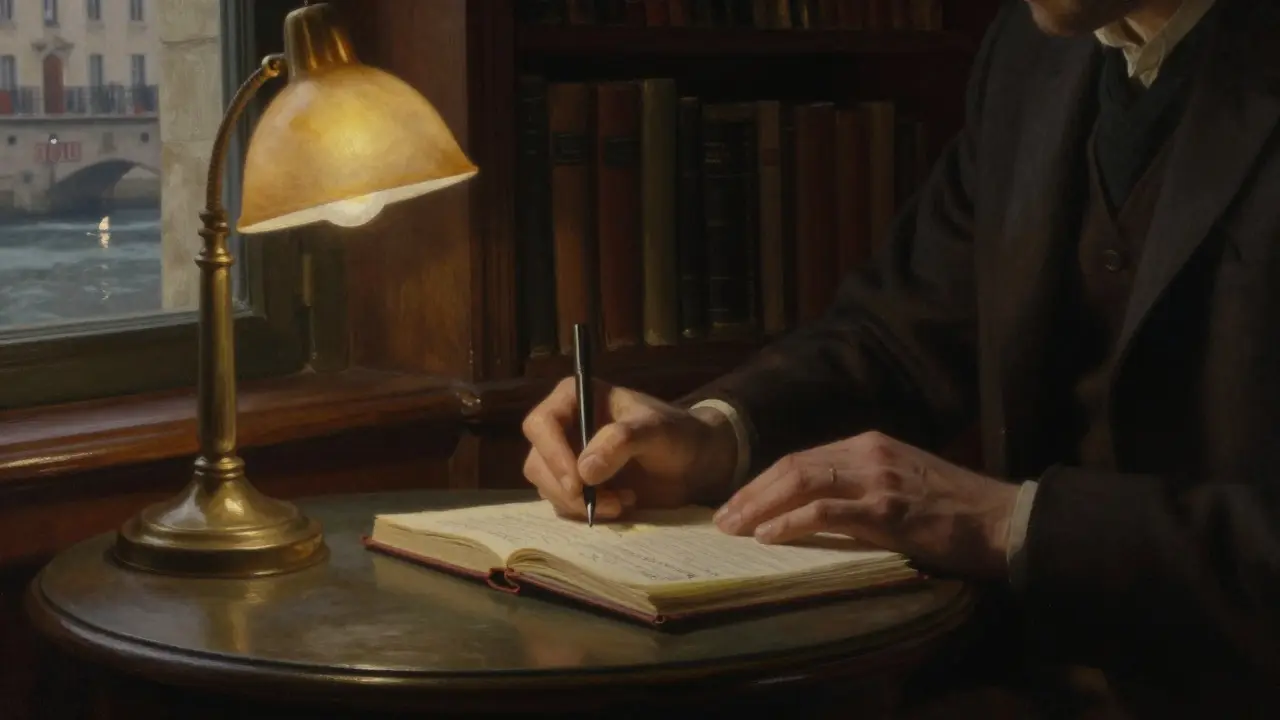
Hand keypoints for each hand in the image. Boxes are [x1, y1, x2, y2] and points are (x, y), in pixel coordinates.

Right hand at [521, 378, 738, 520]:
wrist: (693, 462)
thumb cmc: (675, 434)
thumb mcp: (655, 430)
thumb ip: (621, 441)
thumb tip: (584, 471)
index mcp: (575, 398)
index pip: (540, 424)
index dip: (552, 454)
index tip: (578, 482)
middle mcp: (563, 427)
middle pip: (537, 462)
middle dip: (566, 488)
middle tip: (603, 502)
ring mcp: (567, 458)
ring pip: (547, 487)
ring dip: (580, 504)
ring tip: (622, 501)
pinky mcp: (576, 485)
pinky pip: (564, 505)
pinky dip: (588, 512)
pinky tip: (622, 504)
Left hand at [713, 431, 1020, 578]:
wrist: (1003, 520)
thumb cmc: (955, 511)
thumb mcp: (901, 484)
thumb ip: (862, 486)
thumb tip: (816, 507)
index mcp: (869, 445)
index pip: (801, 459)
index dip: (763, 481)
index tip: (737, 504)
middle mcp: (868, 453)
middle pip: (792, 466)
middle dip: (751, 493)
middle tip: (721, 518)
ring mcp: (877, 478)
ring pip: (801, 482)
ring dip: (759, 506)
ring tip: (734, 527)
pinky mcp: (888, 509)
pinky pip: (826, 510)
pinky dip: (791, 522)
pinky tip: (769, 536)